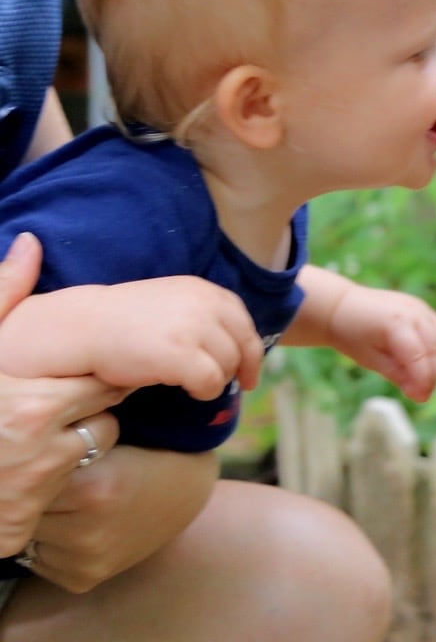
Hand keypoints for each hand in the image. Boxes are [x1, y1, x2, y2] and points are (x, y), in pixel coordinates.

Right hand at [0, 231, 125, 556]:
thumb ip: (4, 300)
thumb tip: (29, 242)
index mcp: (31, 405)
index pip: (101, 380)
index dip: (91, 373)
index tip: (75, 371)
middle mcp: (45, 445)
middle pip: (107, 406)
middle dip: (90, 399)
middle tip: (58, 398)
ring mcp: (46, 481)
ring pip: (99, 440)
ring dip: (81, 434)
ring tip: (38, 432)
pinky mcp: (36, 512)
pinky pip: (80, 476)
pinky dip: (62, 469)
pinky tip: (34, 464)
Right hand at [0, 275, 262, 400]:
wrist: (85, 327)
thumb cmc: (125, 321)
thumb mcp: (173, 304)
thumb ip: (203, 316)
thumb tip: (235, 348)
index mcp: (204, 290)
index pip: (243, 321)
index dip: (251, 349)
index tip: (250, 371)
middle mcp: (204, 305)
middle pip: (243, 345)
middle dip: (241, 368)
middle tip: (237, 386)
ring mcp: (194, 329)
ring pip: (228, 365)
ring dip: (217, 380)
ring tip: (196, 385)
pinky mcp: (182, 355)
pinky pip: (211, 382)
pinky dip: (205, 391)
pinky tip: (189, 391)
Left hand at [23, 446, 217, 591]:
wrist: (182, 493)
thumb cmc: (142, 458)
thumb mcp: (107, 446)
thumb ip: (62, 458)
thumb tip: (12, 470)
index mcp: (95, 489)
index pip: (29, 482)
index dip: (36, 472)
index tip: (45, 465)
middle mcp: (88, 532)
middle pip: (25, 513)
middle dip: (36, 499)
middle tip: (64, 487)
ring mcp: (86, 561)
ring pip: (29, 536)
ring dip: (42, 521)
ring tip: (72, 507)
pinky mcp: (83, 580)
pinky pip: (40, 560)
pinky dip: (50, 544)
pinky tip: (76, 529)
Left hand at [327, 283, 435, 402]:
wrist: (344, 306)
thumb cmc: (352, 334)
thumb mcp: (369, 359)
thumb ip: (396, 374)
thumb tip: (419, 394)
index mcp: (396, 323)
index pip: (419, 356)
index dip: (422, 380)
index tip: (418, 399)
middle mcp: (414, 311)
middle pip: (435, 349)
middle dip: (431, 375)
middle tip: (420, 395)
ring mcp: (421, 308)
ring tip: (422, 381)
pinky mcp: (423, 309)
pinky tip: (426, 364)